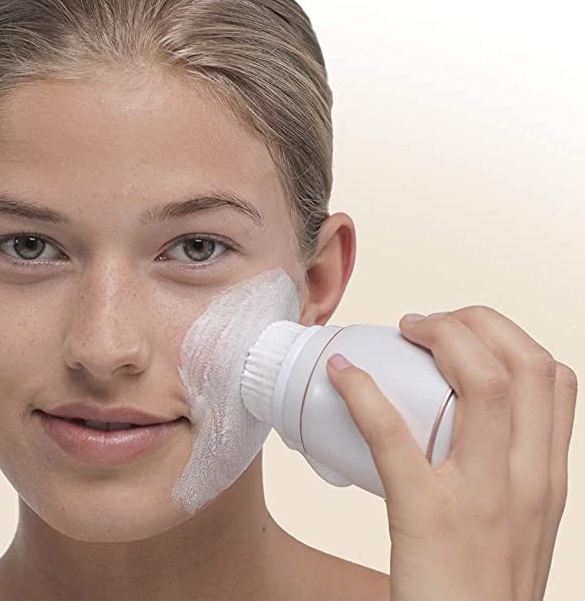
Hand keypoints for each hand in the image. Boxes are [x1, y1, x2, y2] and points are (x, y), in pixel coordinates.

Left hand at [327, 306, 577, 600]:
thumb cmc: (483, 584)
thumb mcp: (519, 518)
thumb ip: (505, 468)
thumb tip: (461, 416)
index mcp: (548, 475)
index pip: (553, 377)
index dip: (507, 335)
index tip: (465, 332)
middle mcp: (529, 479)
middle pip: (524, 363)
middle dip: (475, 321)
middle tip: (428, 324)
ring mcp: (482, 497)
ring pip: (484, 383)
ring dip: (441, 337)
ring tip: (404, 331)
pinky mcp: (427, 516)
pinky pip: (393, 436)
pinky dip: (364, 391)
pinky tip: (343, 372)